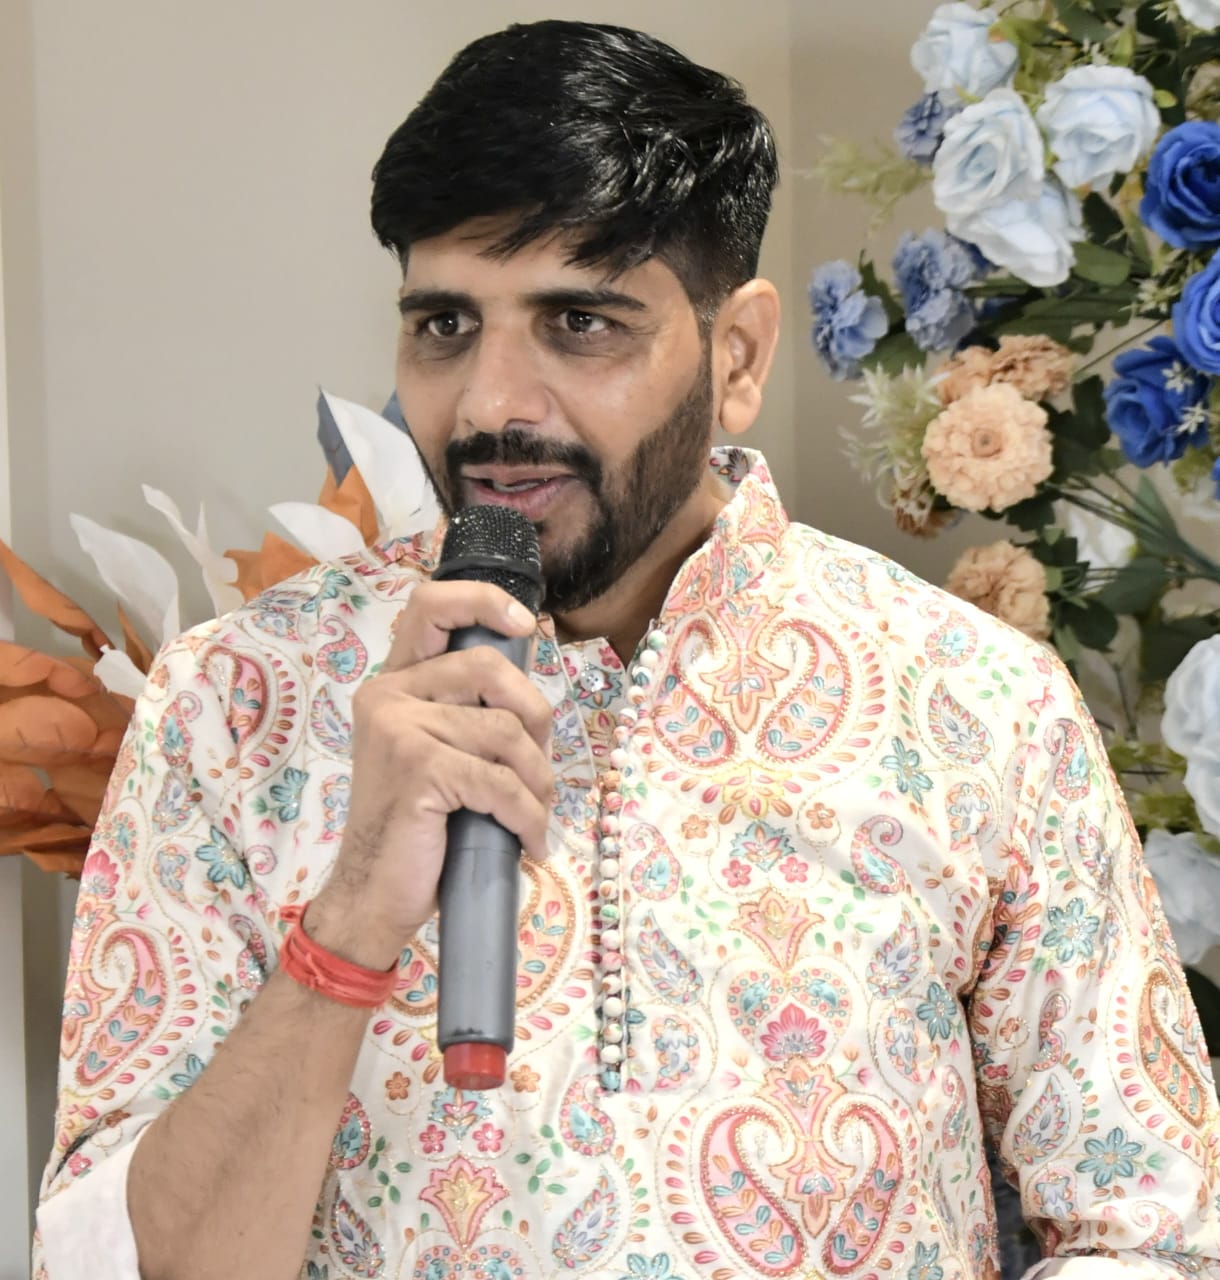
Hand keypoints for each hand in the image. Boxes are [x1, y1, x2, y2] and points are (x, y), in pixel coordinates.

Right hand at [307, 581, 551, 968]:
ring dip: (536, 780)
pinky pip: (500, 781)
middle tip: (537, 768)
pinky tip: (529, 840)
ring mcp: (399, 728)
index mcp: (393, 684)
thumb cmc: (417, 828)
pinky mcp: (417, 766)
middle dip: (535, 717)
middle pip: (491, 668)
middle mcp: (388, 695)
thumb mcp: (438, 755)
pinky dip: (527, 815)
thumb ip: (466, 714)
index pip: (431, 606)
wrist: (373, 894)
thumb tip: (533, 694)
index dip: (485, 601)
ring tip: (533, 814)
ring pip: (505, 731)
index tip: (526, 627)